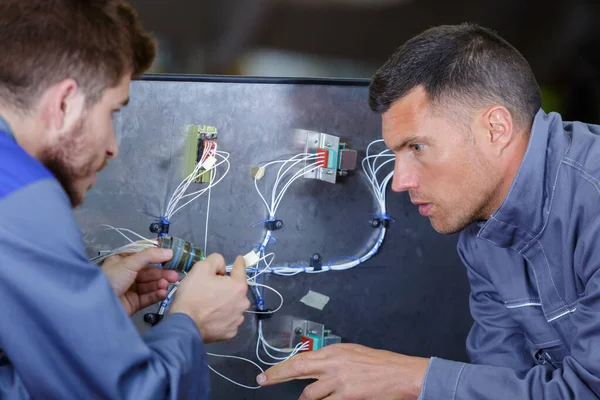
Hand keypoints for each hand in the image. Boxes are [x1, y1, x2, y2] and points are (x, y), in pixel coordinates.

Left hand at [102, 248, 177, 315]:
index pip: (143, 255)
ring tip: (167, 284)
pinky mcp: (133, 303)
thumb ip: (150, 256)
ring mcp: (130, 289)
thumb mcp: (129, 262)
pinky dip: (156, 294)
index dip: (157, 255)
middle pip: (149, 271)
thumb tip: (169, 251)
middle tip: (174, 275)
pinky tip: (162, 293)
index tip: (171, 255)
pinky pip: (148, 297)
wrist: (98, 306)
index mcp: (122, 261)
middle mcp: (126, 274)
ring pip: (150, 284)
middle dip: (162, 273)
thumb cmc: (109, 280)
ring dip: (160, 283)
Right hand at [169, 253, 249, 342]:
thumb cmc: (193, 294)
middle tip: (211, 288)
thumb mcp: (201, 268)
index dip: (238, 263)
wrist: (184, 324)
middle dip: (227, 286)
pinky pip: (229, 319)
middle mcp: (243, 303)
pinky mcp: (231, 332)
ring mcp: (238, 319)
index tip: (239, 260)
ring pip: (233, 304)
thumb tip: (222, 268)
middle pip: (236, 288)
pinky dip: (222, 316)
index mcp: (238, 286)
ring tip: (210, 304)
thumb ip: (216, 260)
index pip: (240, 269)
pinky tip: (212, 316)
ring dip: (226, 302)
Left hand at [257, 344, 428, 399]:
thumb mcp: (352, 353)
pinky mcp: (347, 396)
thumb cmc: (379, 363)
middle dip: (277, 376)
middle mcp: (333, 363)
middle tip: (263, 381)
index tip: (267, 373)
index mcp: (334, 351)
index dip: (281, 367)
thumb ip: (332, 359)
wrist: (400, 373)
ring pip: (310, 394)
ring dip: (305, 399)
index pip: (300, 358)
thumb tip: (317, 366)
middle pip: (297, 369)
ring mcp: (339, 381)